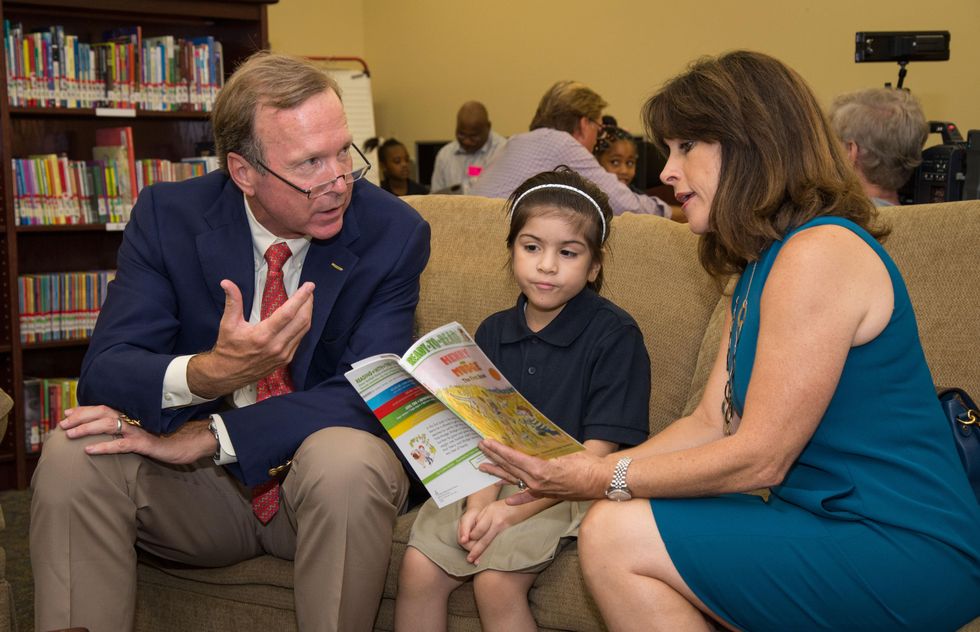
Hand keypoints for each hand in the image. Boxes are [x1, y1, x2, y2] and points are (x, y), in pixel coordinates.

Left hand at [61, 405, 215, 464]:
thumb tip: (116, 432)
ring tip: (69, 434)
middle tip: (62, 423)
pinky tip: (89, 450)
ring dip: (86, 428)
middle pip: (102, 412)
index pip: (106, 408)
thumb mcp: (151, 431)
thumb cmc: (175, 437)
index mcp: (135, 415)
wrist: (199, 439)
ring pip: (108, 425)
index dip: (85, 410)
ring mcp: (141, 430)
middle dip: (80, 416)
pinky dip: (103, 447)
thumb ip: (134, 429)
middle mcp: (136, 419)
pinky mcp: (147, 443)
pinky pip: (121, 444)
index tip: (68, 413)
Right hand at [188, 279, 314, 397]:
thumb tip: (227, 283)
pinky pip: (299, 339)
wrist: (228, 374)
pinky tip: (301, 317)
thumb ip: (232, 302)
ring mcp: (283, 354)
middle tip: (309, 290)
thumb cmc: (228, 349)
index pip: (288, 313)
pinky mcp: (286, 359)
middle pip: (301, 320)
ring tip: (307, 300)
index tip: (308, 286)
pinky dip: (302, 326)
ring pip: (303, 330)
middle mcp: (276, 346)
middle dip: (308, 303)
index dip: (300, 298)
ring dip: (308, 313)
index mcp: (263, 336)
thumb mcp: (228, 324)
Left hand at [460, 498, 522, 564]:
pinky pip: (499, 545)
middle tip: (469, 559)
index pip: (479, 529)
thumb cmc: (504, 506)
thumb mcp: (490, 507)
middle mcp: (498, 523)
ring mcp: (505, 530)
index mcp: (492, 514)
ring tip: (477, 562)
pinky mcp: (510, 535)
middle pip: (485, 540)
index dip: (472, 537)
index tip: (467, 541)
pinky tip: (490, 558)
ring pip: (492, 545)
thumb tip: (472, 532)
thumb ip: (481, 518)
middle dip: (476, 551)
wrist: (523, 505)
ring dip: (484, 554)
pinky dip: (494, 552)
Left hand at [478, 439, 609, 503]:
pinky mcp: (548, 495)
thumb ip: (546, 448)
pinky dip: (519, 498)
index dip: (498, 449)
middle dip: (494, 457)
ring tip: (484, 468)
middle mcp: (537, 483)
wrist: (603, 481)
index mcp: (540, 470)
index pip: (513, 458)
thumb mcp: (565, 451)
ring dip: (498, 474)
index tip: (487, 442)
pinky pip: (529, 497)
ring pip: (515, 480)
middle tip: (481, 448)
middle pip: (510, 468)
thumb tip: (531, 439)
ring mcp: (541, 491)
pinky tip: (508, 500)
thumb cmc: (587, 464)